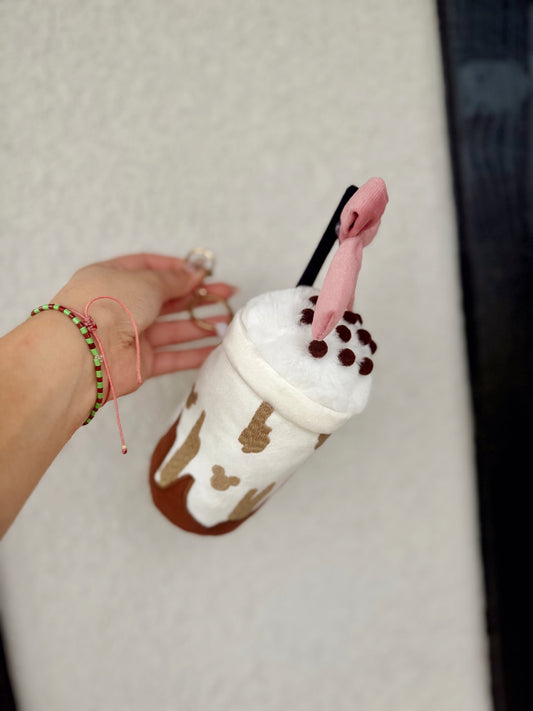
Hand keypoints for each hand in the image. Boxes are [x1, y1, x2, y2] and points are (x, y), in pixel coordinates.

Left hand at [53, 252, 236, 398]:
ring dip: (200, 324)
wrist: (84, 350)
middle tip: (226, 294)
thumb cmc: (106, 304)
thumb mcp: (146, 281)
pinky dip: (194, 353)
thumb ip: (174, 279)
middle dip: (197, 297)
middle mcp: (122, 306)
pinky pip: (172, 356)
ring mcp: (131, 336)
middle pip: (166, 300)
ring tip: (228, 320)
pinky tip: (216, 348)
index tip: (203, 272)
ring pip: (172, 329)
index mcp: (114, 278)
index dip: (177, 269)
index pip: (149, 268)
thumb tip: (195, 271)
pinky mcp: (140, 363)